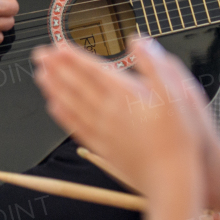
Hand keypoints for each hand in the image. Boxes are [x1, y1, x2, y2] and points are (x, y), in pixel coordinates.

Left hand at [33, 37, 203, 197]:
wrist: (173, 179)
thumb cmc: (180, 137)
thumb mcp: (178, 93)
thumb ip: (154, 64)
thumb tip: (138, 40)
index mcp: (126, 95)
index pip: (93, 70)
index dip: (73, 56)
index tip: (57, 45)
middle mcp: (109, 111)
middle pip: (76, 85)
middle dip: (56, 67)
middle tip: (39, 54)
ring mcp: (103, 131)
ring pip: (71, 104)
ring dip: (54, 88)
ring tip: (40, 76)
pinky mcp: (103, 148)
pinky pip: (76, 127)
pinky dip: (62, 115)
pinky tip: (54, 108)